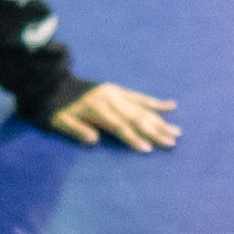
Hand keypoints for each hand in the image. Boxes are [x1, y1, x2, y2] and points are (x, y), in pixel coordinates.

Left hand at [41, 81, 183, 151]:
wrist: (56, 85)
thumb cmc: (58, 109)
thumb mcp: (60, 121)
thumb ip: (76, 130)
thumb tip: (94, 140)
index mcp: (97, 107)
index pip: (119, 125)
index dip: (133, 137)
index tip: (148, 149)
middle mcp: (111, 99)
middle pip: (136, 117)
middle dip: (155, 131)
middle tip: (171, 143)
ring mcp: (117, 93)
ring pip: (142, 108)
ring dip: (161, 121)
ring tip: (176, 132)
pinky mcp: (120, 90)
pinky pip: (140, 97)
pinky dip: (156, 103)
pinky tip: (172, 106)